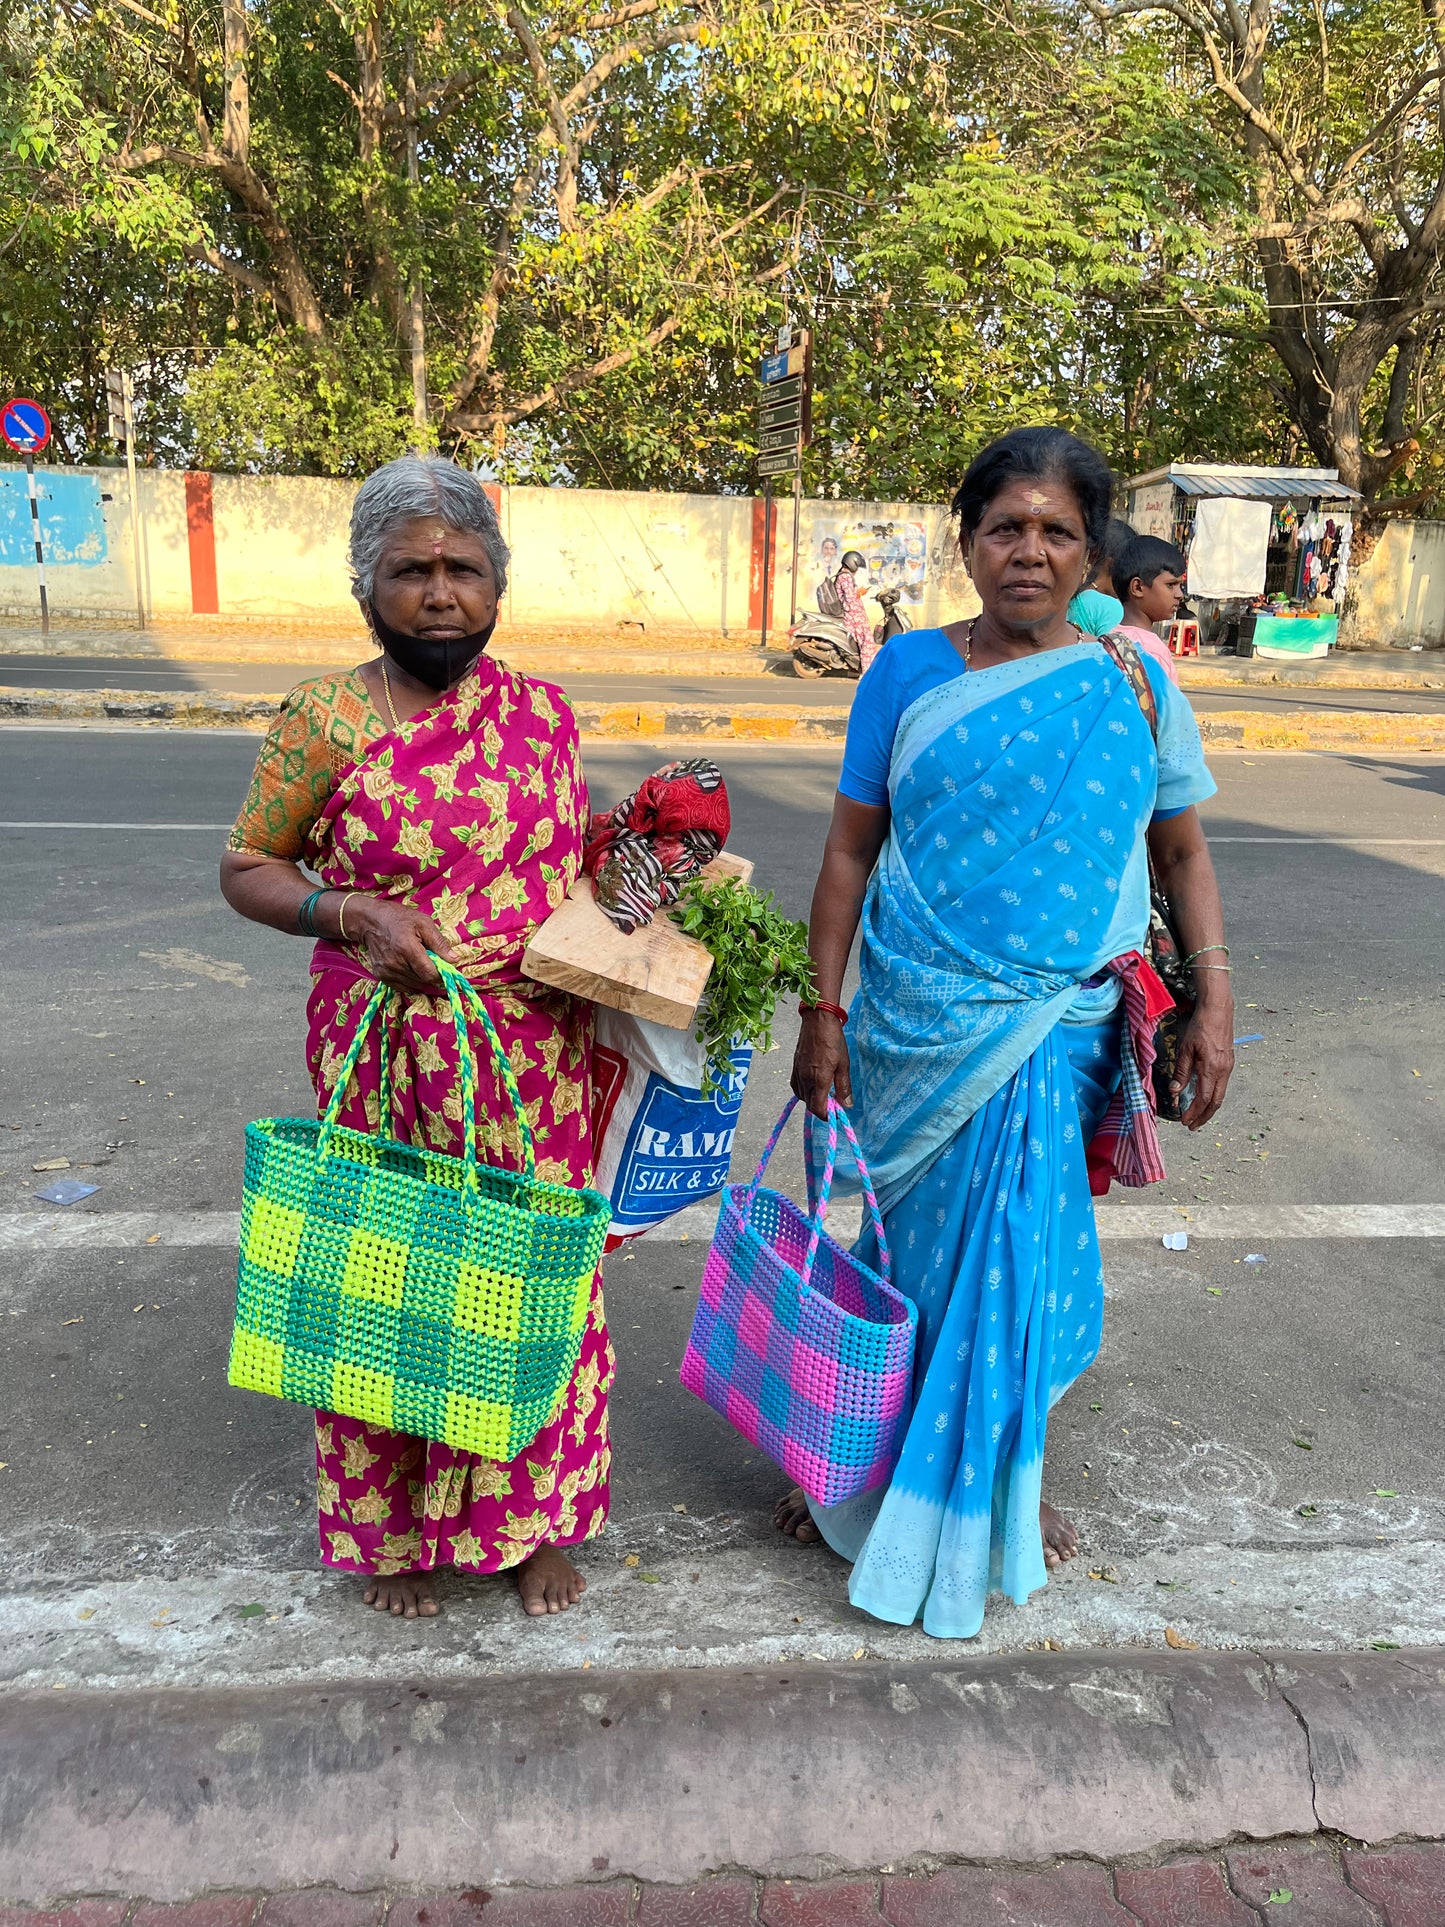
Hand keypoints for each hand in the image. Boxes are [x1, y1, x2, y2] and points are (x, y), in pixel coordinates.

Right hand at [350, 896, 457, 994]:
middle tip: (433, 961)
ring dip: (422, 978)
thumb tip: (455, 960)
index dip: (442, 974)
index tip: (445, 967)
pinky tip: (410, 968)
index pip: (430, 974)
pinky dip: (411, 981)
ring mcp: (386, 971)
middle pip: (423, 981)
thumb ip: (439, 943)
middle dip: (432, 974)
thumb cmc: (399, 918)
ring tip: (420, 962)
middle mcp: (395, 963)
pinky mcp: (380, 976)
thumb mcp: (423, 923)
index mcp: (407, 949)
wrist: (370, 920)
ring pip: (414, 986)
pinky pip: (402, 987)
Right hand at [791, 1010, 850, 1120]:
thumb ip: (843, 1087)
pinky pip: (796, 1086)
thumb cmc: (833, 1040)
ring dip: (811, 1100)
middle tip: (833, 1104)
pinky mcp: (794, 1066)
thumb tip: (846, 1104)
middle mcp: (805, 1079)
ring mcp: (797, 1072)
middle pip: (809, 1104)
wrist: (817, 1021)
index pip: (817, 1107)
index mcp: (818, 1079)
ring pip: (801, 1096)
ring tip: (824, 1094)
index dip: (826, 1115)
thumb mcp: (844, 1064)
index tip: (834, 1114)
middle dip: (820, 1108)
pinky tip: (812, 1086)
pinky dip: (803, 1091)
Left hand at [1173, 993, 1234, 1129]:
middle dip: (1204, 1116)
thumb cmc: (1200, 1026)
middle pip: (1215, 1102)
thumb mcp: (1186, 1049)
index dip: (1194, 1112)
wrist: (1218, 1010)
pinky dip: (1213, 1096)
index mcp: (1212, 1068)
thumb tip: (1175, 1091)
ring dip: (1209, 1108)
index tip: (1185, 1121)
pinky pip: (1222, 1085)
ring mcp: (1228, 1067)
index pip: (1204, 1098)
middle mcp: (1223, 1071)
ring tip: (1197, 1116)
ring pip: (1220, 1094)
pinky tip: (1204, 1097)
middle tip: (1192, 1126)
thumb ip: (1181, 1072)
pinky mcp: (1228, 1062)